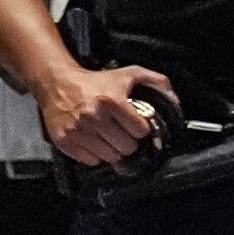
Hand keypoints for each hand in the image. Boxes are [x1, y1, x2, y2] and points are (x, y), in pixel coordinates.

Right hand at [39, 64, 172, 167]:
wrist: (58, 84)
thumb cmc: (95, 81)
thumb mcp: (129, 74)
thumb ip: (156, 82)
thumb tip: (175, 99)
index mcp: (111, 101)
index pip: (140, 130)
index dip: (141, 129)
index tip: (136, 125)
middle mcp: (93, 117)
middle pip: (127, 147)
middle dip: (129, 141)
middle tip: (123, 132)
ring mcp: (78, 131)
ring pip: (110, 156)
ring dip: (113, 149)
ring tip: (108, 136)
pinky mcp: (65, 141)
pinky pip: (91, 160)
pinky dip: (96, 154)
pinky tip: (94, 140)